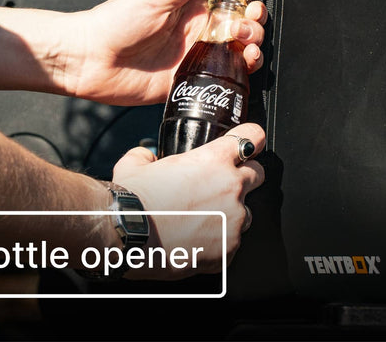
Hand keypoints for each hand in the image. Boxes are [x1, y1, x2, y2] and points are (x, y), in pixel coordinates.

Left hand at [59, 0, 265, 104]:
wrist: (88, 59)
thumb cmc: (114, 23)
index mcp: (191, 9)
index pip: (232, 7)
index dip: (249, 8)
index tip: (252, 10)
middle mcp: (195, 34)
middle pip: (240, 34)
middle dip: (254, 31)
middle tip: (245, 33)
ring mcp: (192, 61)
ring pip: (235, 59)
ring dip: (252, 54)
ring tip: (249, 53)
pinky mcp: (186, 84)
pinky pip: (218, 85)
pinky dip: (235, 80)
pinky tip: (238, 74)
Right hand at [112, 122, 265, 278]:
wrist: (127, 236)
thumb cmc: (133, 202)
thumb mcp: (133, 164)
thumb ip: (146, 154)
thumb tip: (147, 156)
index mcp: (212, 160)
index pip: (252, 137)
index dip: (251, 138)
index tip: (249, 143)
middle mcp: (230, 187)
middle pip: (258, 173)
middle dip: (244, 176)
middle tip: (221, 185)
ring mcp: (233, 219)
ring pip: (246, 211)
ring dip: (230, 212)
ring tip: (202, 219)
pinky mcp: (229, 248)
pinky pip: (233, 240)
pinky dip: (219, 240)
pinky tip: (197, 239)